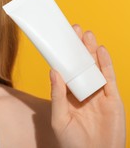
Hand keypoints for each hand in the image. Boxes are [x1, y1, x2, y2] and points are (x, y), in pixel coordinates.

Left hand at [50, 25, 125, 147]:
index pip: (65, 70)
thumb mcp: (59, 118)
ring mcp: (98, 95)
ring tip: (86, 34)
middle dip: (78, 48)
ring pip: (95, 68)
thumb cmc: (72, 143)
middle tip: (74, 29)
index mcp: (68, 95)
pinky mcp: (112, 100)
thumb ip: (57, 95)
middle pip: (80, 65)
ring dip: (91, 51)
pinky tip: (101, 51)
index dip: (63, 56)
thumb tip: (53, 71)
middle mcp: (83, 91)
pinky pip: (109, 79)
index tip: (58, 40)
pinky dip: (106, 64)